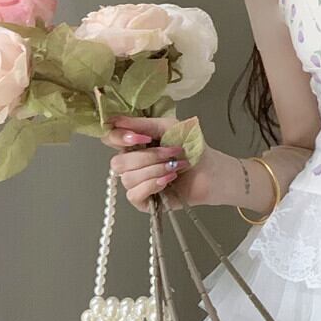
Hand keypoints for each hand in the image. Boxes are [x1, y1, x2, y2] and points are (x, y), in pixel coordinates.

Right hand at [102, 115, 217, 213]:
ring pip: (128, 178)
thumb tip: (116, 120)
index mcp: (134, 144)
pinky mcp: (143, 201)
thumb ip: (142, 124)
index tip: (141, 137)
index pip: (109, 139)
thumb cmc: (192, 148)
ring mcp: (136, 183)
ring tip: (175, 167)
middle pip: (117, 162)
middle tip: (171, 153)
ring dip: (155, 170)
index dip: (119, 138)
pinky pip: (134, 194)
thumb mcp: (169, 127)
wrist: (211, 171)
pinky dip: (152, 185)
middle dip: (148, 157)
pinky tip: (168, 180)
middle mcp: (131, 163)